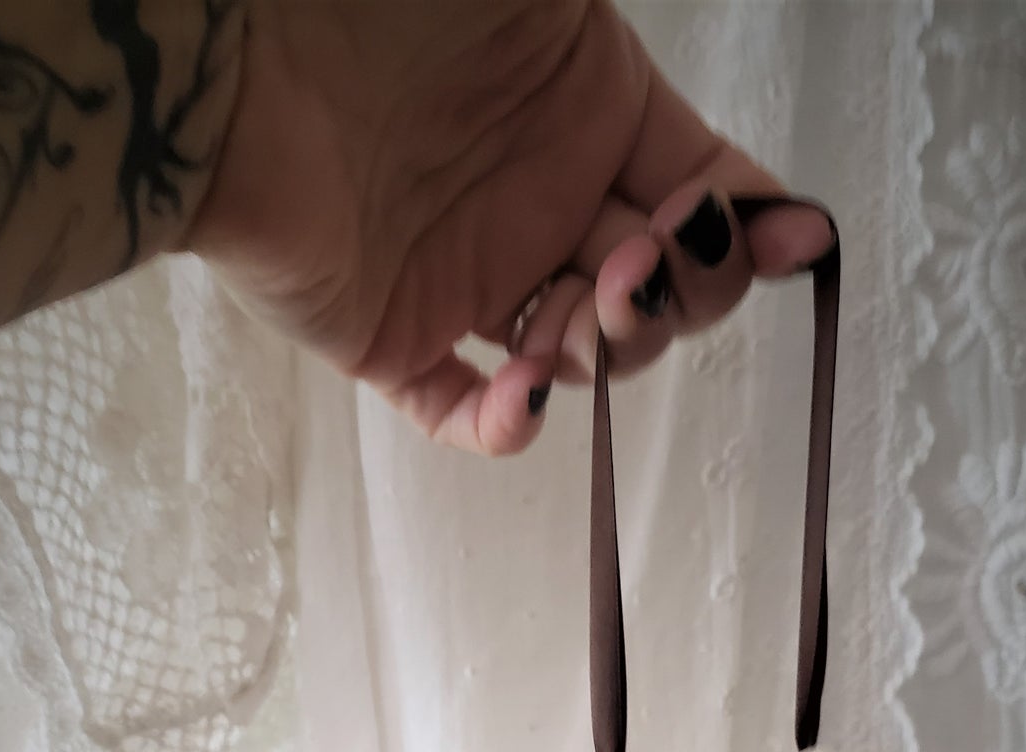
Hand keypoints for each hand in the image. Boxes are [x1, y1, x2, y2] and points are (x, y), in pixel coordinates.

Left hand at [186, 0, 833, 454]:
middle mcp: (537, 199)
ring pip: (581, 353)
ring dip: (608, 344)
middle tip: (644, 261)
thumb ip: (628, 60)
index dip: (754, 225)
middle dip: (680, 287)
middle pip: (656, 284)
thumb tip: (733, 157)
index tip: (799, 242)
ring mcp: (469, 276)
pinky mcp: (395, 340)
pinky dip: (505, 425)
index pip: (703, 187)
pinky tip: (525, 395)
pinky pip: (464, 413)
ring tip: (585, 304)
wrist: (226, 52)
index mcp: (586, 108)